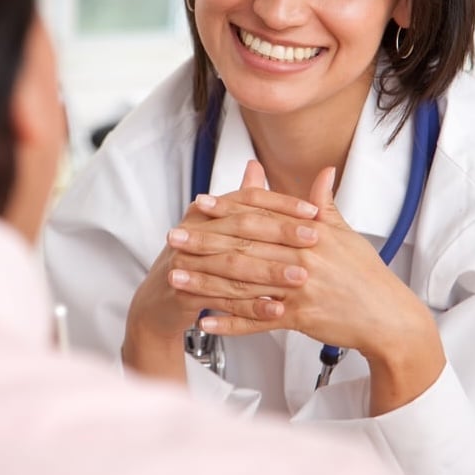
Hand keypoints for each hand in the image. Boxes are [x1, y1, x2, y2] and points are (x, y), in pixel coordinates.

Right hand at [121, 161, 317, 380]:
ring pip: (234, 264)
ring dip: (269, 272)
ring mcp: (185, 261)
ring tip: (300, 277)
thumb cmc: (195, 260)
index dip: (281, 203)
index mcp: (206, 211)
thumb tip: (257, 164)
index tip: (313, 211)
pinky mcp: (183, 291)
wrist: (160, 300)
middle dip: (281, 233)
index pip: (248, 199)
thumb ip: (241, 200)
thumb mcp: (217, 227)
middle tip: (314, 238)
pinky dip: (251, 306)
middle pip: (242, 228)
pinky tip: (275, 310)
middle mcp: (193, 230)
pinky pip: (223, 298)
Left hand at [172, 164, 445, 411]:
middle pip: (244, 245)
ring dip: (206, 281)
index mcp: (310, 231)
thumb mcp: (346, 233)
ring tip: (175, 277)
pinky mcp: (299, 318)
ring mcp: (299, 288)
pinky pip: (257, 321)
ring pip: (243, 283)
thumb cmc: (365, 273)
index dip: (227, 209)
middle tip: (173, 237)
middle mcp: (302, 256)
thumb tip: (324, 172)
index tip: (199, 204)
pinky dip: (229, 323)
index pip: (260, 215)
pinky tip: (203, 320)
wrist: (388, 317)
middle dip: (205, 241)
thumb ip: (325, 202)